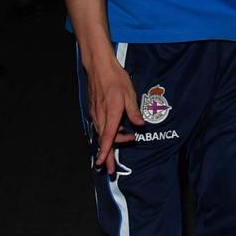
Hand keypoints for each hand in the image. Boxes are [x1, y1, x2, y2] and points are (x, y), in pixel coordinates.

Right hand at [85, 52, 143, 173]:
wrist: (99, 67)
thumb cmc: (115, 78)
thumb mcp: (129, 94)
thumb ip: (134, 111)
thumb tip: (141, 125)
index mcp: (110, 113)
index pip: (107, 137)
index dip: (105, 152)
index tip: (103, 164)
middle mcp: (100, 116)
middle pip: (103, 140)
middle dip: (106, 156)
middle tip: (110, 169)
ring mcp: (95, 113)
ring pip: (102, 133)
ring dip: (111, 142)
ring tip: (125, 143)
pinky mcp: (94, 110)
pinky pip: (101, 126)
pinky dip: (108, 132)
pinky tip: (117, 131)